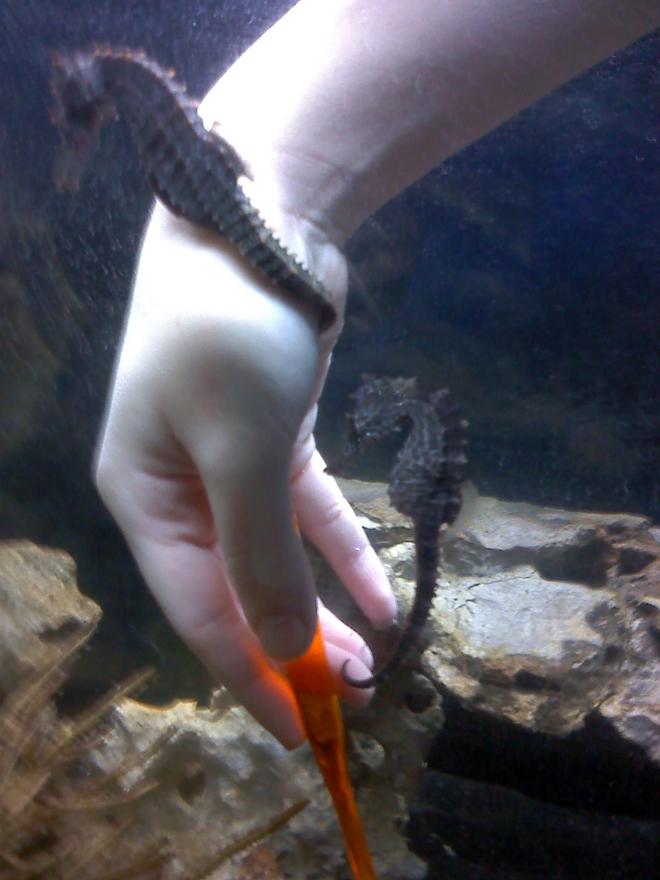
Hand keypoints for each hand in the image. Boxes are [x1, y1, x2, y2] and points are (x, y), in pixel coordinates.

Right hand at [94, 203, 394, 746]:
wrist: (261, 217)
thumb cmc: (230, 334)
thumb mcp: (240, 447)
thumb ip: (258, 552)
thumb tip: (286, 642)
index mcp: (144, 499)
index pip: (199, 609)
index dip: (249, 672)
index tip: (301, 730)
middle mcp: (179, 490)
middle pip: (237, 588)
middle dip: (290, 645)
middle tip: (348, 699)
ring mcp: (228, 463)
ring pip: (276, 555)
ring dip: (320, 606)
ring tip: (369, 662)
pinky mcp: (276, 437)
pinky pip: (309, 510)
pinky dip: (344, 550)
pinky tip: (384, 594)